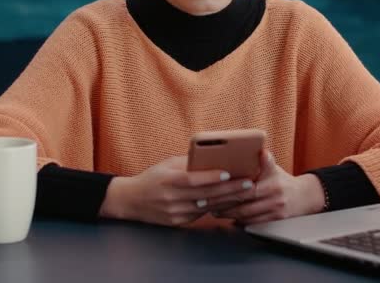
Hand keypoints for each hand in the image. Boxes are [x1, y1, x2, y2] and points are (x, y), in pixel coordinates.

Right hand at [99, 156, 255, 226]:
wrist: (131, 201)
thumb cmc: (152, 178)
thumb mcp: (167, 165)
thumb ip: (188, 162)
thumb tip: (213, 156)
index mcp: (168, 181)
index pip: (193, 180)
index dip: (211, 177)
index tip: (229, 173)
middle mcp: (172, 198)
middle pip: (206, 195)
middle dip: (230, 190)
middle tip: (249, 183)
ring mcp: (175, 213)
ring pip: (207, 207)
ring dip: (228, 200)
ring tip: (245, 192)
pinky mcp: (178, 222)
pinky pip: (201, 214)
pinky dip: (217, 208)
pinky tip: (230, 202)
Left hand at [212, 150, 325, 224]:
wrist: (305, 197)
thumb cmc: (282, 180)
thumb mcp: (274, 167)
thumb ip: (264, 160)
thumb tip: (259, 150)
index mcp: (272, 182)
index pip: (246, 188)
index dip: (228, 190)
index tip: (214, 189)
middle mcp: (275, 196)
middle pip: (243, 204)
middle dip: (223, 205)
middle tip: (208, 203)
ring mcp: (276, 210)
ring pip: (246, 216)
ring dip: (228, 215)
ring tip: (214, 211)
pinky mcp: (276, 221)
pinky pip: (254, 223)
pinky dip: (239, 222)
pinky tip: (229, 218)